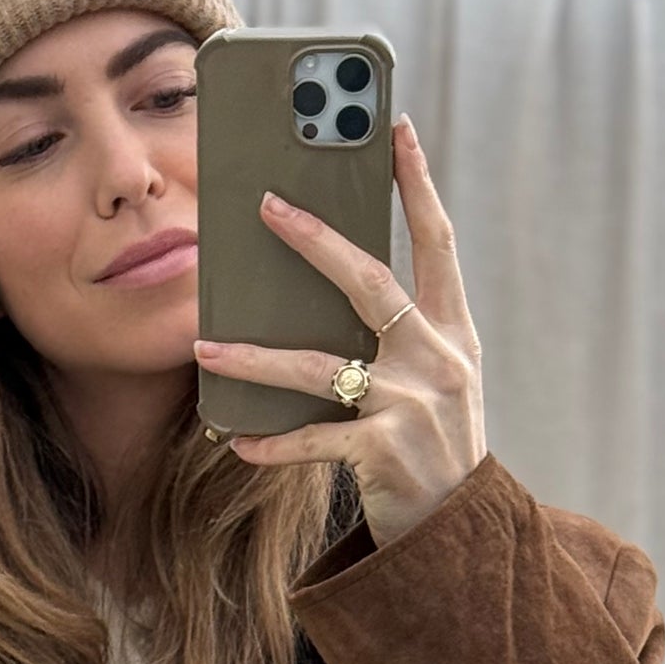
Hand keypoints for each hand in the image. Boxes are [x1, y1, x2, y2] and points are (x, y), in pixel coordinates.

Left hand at [191, 113, 486, 547]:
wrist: (460, 536)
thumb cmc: (431, 448)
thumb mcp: (431, 382)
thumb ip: (393, 336)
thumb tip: (320, 287)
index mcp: (452, 331)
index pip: (438, 240)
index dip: (418, 183)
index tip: (396, 127)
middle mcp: (438, 358)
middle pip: (370, 281)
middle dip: (316, 240)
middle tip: (266, 205)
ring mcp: (413, 405)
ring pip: (318, 366)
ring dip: (254, 358)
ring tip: (204, 348)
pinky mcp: (385, 453)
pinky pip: (312, 441)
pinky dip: (271, 444)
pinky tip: (236, 442)